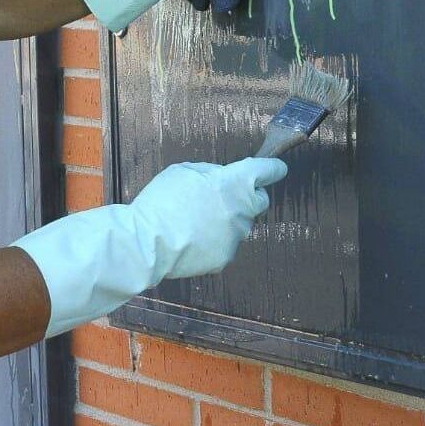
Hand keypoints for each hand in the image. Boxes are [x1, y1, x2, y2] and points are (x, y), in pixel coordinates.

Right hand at [130, 157, 288, 278]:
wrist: (148, 242)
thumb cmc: (162, 202)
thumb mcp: (183, 170)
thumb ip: (210, 172)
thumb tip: (220, 178)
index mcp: (235, 182)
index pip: (268, 171)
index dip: (273, 168)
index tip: (276, 169)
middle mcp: (243, 209)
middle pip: (260, 200)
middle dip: (247, 197)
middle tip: (222, 196)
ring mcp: (236, 236)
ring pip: (240, 224)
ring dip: (227, 220)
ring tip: (196, 221)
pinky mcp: (226, 257)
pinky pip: (226, 244)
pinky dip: (214, 241)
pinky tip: (192, 238)